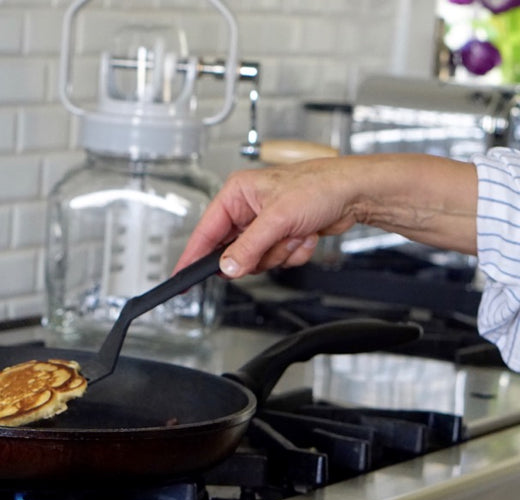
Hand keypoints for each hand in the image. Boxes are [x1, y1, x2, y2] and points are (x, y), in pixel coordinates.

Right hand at [175, 160, 358, 276]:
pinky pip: (276, 260)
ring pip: (256, 260)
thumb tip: (228, 267)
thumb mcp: (277, 218)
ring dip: (280, 252)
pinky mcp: (281, 237)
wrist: (354, 193)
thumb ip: (248, 247)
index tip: (182, 275)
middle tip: (272, 244)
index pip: (205, 231)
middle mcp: (247, 210)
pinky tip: (305, 235)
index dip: (194, 255)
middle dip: (258, 253)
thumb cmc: (319, 186)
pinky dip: (293, 253)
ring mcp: (265, 226)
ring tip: (296, 232)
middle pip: (234, 251)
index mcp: (237, 195)